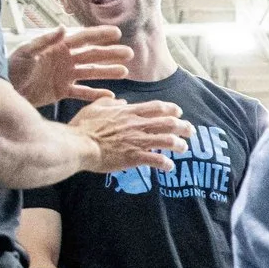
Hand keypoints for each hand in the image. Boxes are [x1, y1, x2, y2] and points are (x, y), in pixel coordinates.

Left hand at [8, 26, 130, 106]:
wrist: (5, 91)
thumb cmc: (11, 68)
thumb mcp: (26, 52)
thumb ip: (45, 40)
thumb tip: (63, 27)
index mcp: (57, 47)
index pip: (82, 39)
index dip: (99, 35)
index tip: (116, 33)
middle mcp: (64, 60)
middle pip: (92, 55)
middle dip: (111, 54)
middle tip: (129, 54)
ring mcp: (65, 75)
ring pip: (91, 72)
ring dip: (108, 72)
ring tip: (125, 72)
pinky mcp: (62, 91)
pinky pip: (82, 92)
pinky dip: (95, 94)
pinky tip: (109, 96)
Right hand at [71, 97, 190, 173]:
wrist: (78, 145)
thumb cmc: (82, 127)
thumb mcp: (94, 108)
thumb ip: (109, 102)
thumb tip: (122, 101)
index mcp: (129, 112)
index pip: (157, 107)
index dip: (172, 109)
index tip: (179, 112)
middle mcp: (137, 125)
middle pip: (169, 123)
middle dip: (184, 126)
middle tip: (190, 131)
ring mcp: (137, 141)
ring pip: (168, 140)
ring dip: (180, 145)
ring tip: (184, 148)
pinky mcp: (134, 157)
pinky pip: (157, 160)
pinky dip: (166, 163)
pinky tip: (169, 167)